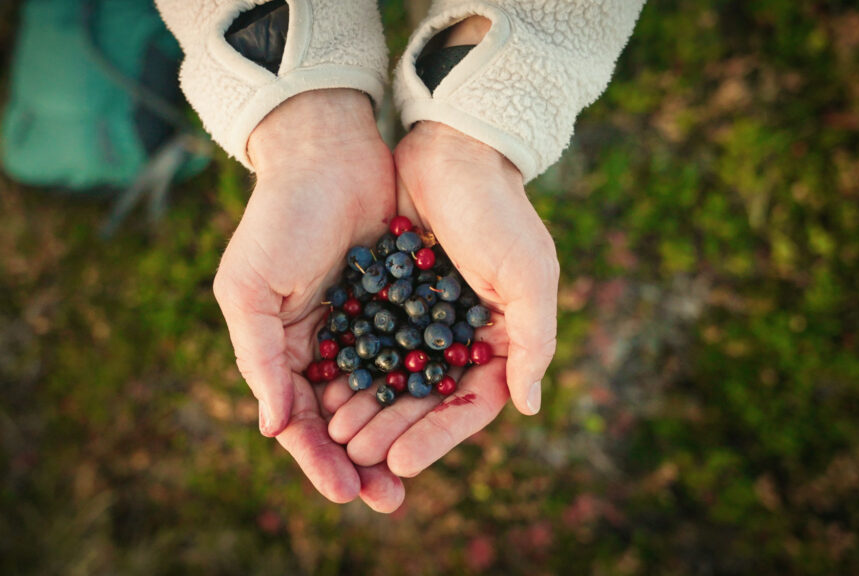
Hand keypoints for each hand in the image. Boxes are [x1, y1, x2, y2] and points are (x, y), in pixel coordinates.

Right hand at [213, 89, 402, 511]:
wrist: (330, 154)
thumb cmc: (281, 220)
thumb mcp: (252, 290)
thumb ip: (261, 358)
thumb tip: (272, 429)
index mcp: (280, 346)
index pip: (298, 419)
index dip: (318, 460)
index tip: (345, 494)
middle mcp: (322, 344)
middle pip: (341, 419)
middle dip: (359, 462)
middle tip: (386, 500)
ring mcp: (362, 326)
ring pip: (379, 396)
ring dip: (392, 435)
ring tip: (409, 476)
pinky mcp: (400, 303)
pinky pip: (410, 356)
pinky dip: (418, 390)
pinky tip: (437, 416)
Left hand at [326, 121, 558, 477]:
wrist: (454, 148)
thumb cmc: (499, 210)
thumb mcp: (529, 273)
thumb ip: (534, 340)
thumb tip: (528, 406)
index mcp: (500, 338)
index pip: (469, 406)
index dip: (436, 438)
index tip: (401, 462)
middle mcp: (461, 336)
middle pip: (425, 400)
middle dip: (392, 429)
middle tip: (359, 455)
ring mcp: (422, 318)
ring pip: (392, 377)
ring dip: (367, 407)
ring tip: (336, 433)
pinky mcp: (389, 296)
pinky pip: (367, 342)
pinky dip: (349, 367)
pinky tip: (324, 390)